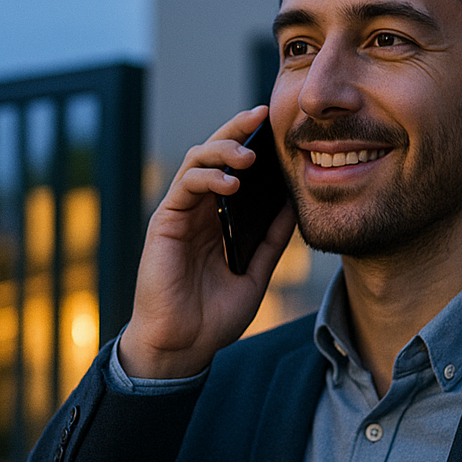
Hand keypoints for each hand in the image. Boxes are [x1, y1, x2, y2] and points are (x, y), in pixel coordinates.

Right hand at [117, 106, 296, 378]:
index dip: (253, 145)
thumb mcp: (256, 273)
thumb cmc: (213, 316)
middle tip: (261, 115)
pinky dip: (208, 178)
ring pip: (198, 161)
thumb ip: (273, 240)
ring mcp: (180, 214)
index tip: (280, 128)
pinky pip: (185, 186)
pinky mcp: (165, 222)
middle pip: (216, 155)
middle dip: (237, 131)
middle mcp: (199, 210)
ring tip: (250, 155)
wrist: (182, 346)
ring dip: (223, 150)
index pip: (235, 170)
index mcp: (219, 219)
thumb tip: (296, 204)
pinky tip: (231, 183)